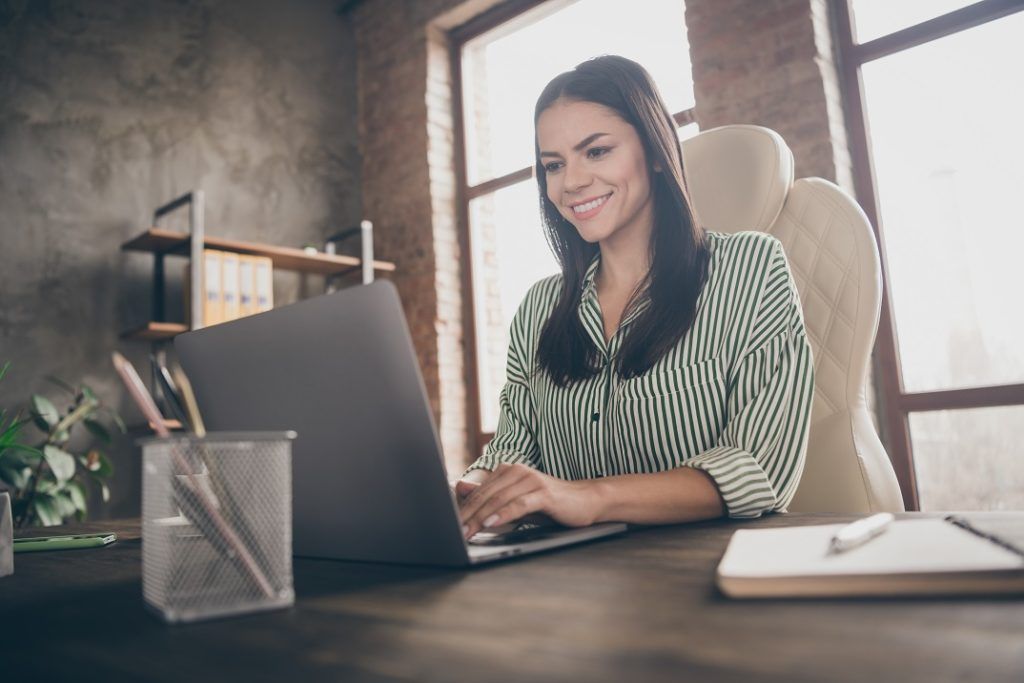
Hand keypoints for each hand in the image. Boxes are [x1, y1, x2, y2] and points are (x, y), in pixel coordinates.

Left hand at [456, 463, 600, 539]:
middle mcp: (517, 471)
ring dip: (481, 517)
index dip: (463, 508)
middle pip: (486, 494)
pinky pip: (519, 504)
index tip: (449, 524)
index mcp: (508, 471)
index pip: (480, 491)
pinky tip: (491, 524)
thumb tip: (458, 488)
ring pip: (499, 499)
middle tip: (454, 531)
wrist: (586, 500)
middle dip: (468, 514)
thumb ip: (490, 496)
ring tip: (467, 530)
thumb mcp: (515, 501)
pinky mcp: (544, 494)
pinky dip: (503, 515)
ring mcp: (531, 481)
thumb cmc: (549, 503)